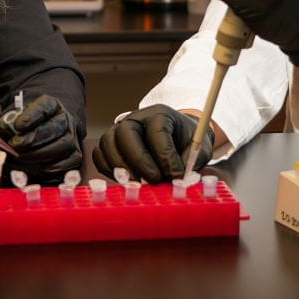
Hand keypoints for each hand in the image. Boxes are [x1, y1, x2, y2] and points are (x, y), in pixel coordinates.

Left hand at [0, 94, 82, 182]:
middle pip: (55, 129)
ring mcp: (72, 138)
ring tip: (19, 161)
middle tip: (15, 147)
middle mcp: (65, 120)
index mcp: (51, 105)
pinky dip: (48, 170)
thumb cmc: (26, 126)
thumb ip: (6, 126)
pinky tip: (32, 170)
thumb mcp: (14, 119)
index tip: (17, 125)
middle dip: (33, 140)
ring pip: (62, 147)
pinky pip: (66, 165)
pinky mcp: (74, 157)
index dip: (31, 116)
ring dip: (38, 157)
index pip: (44, 107)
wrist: (41, 131)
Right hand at [92, 104, 212, 183]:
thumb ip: (190, 162)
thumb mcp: (199, 148)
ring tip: (137, 184)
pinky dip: (109, 171)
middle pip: (125, 132)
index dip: (165, 156)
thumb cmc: (187, 142)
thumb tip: (178, 181)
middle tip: (152, 180)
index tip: (176, 176)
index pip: (157, 131)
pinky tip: (126, 181)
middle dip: (138, 159)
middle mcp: (136, 118)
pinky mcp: (110, 144)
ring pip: (108, 143)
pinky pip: (100, 156)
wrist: (177, 138)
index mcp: (161, 114)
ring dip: (120, 167)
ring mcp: (119, 129)